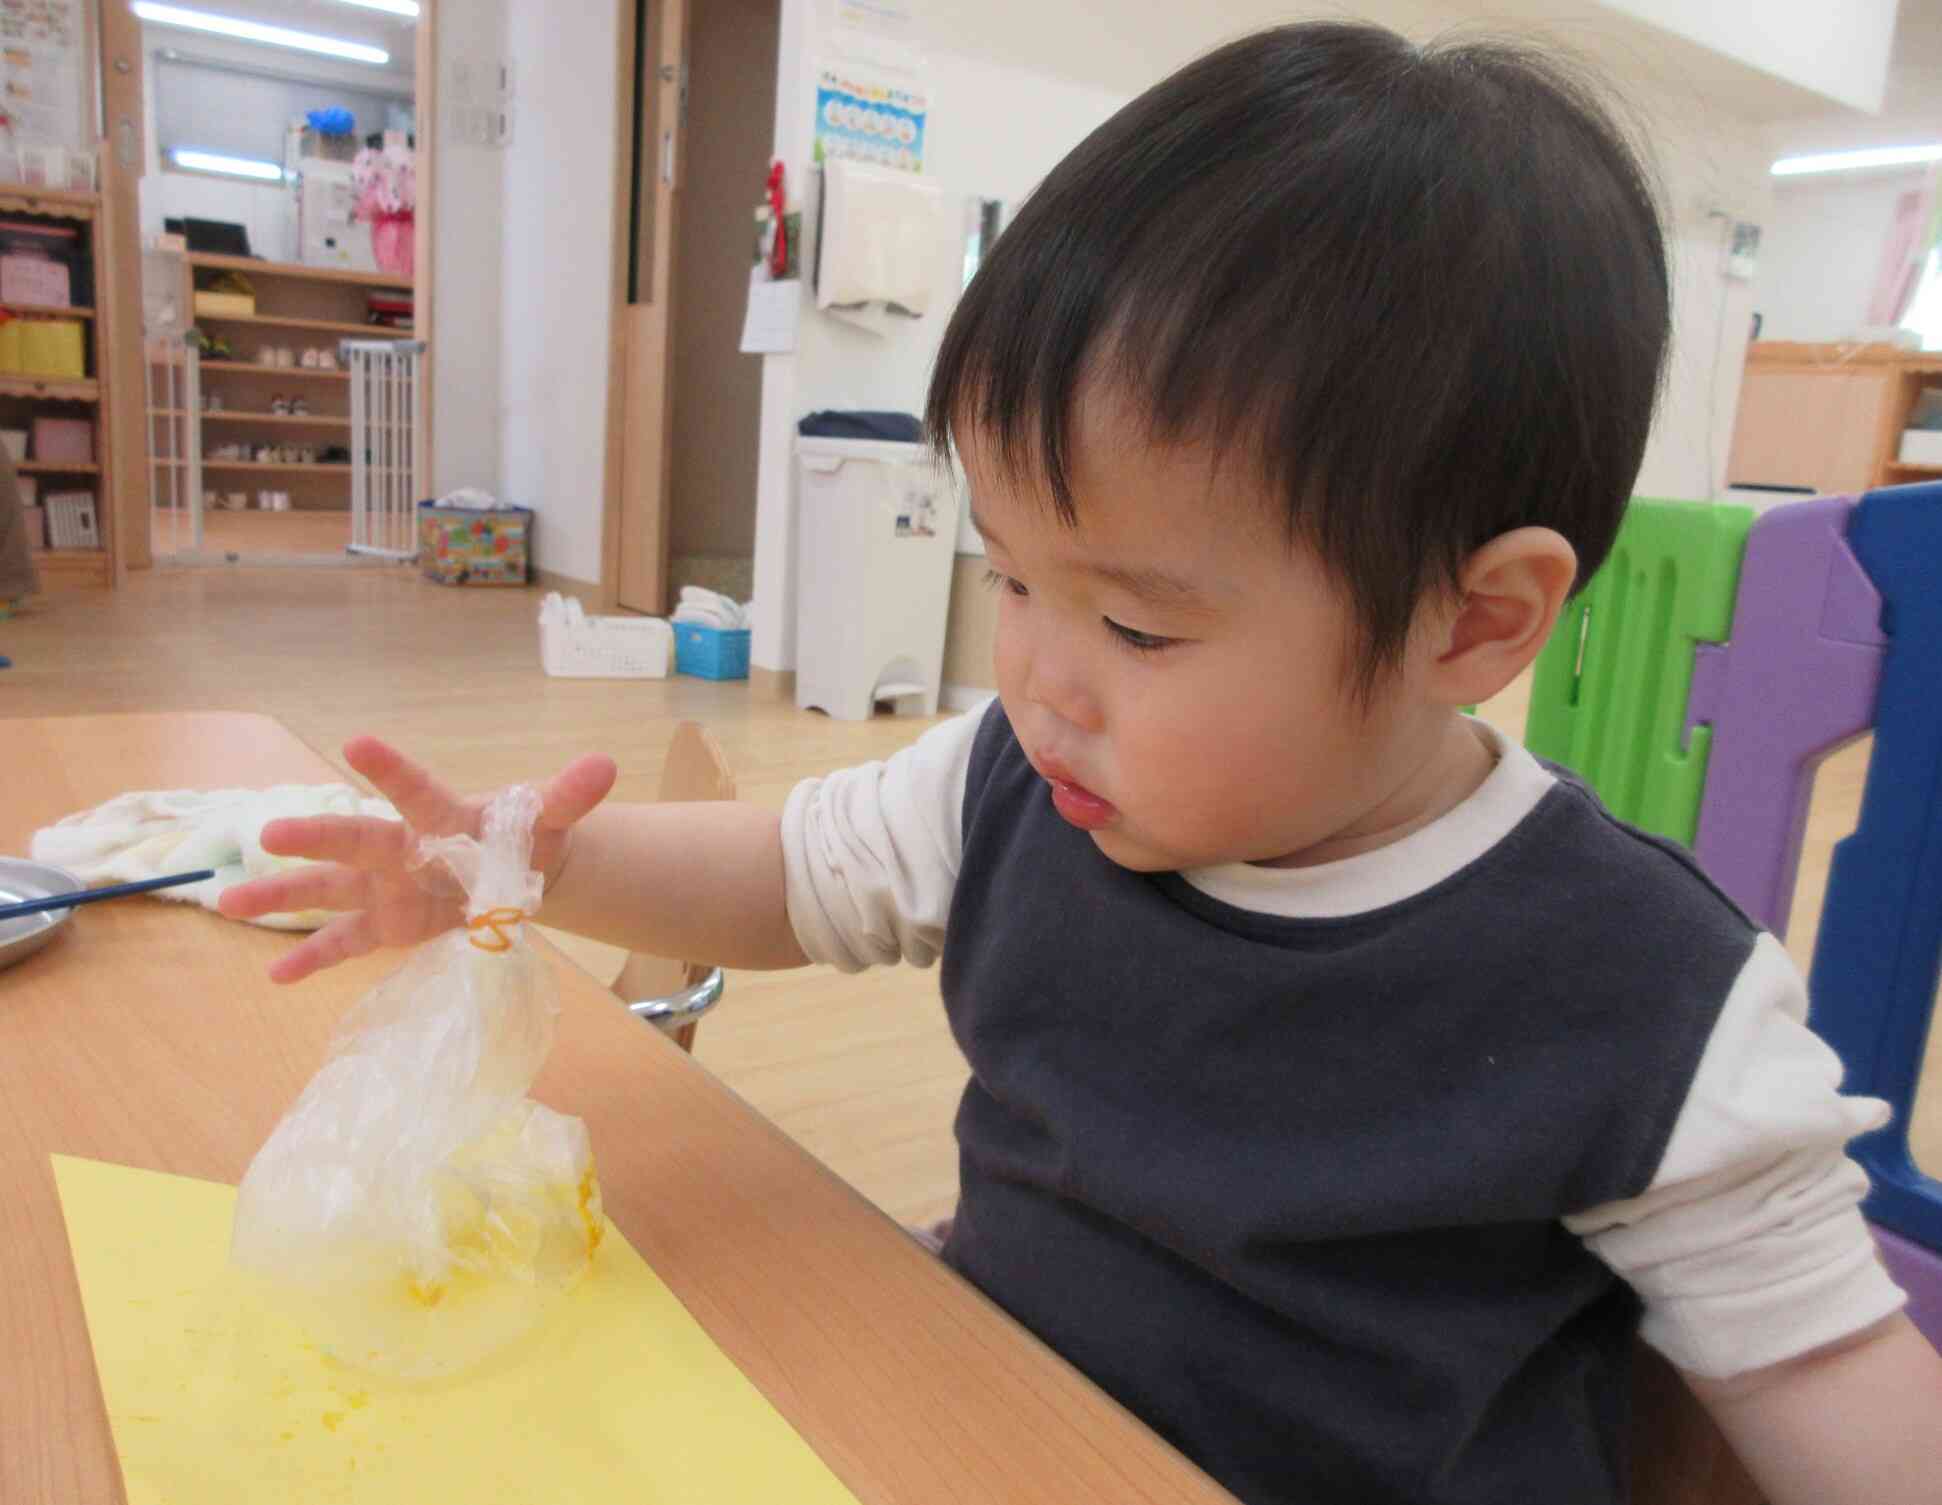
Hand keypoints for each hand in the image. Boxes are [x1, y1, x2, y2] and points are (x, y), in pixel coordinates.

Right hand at [218, 736, 617, 983]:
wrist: (511, 871)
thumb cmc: (519, 835)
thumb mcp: (549, 819)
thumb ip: (569, 795)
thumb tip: (605, 765)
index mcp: (439, 817)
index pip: (415, 789)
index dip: (390, 769)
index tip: (356, 742)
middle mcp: (401, 849)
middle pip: (356, 841)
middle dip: (317, 837)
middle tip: (270, 833)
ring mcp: (385, 889)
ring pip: (327, 890)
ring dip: (280, 895)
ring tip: (226, 901)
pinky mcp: (386, 926)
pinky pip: (343, 944)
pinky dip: (310, 959)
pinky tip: (274, 976)